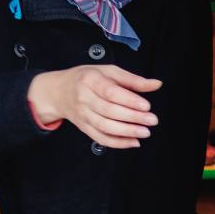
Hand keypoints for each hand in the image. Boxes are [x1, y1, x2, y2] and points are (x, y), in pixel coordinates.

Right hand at [28, 64, 160, 148]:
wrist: (58, 91)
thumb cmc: (86, 78)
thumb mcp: (108, 71)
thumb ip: (132, 79)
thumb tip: (156, 84)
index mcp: (90, 80)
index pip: (110, 92)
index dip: (129, 100)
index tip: (146, 106)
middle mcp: (84, 98)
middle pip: (109, 111)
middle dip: (133, 117)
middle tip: (152, 120)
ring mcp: (82, 115)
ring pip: (104, 126)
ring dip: (127, 132)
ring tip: (145, 132)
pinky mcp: (83, 127)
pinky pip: (100, 138)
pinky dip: (118, 143)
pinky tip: (133, 142)